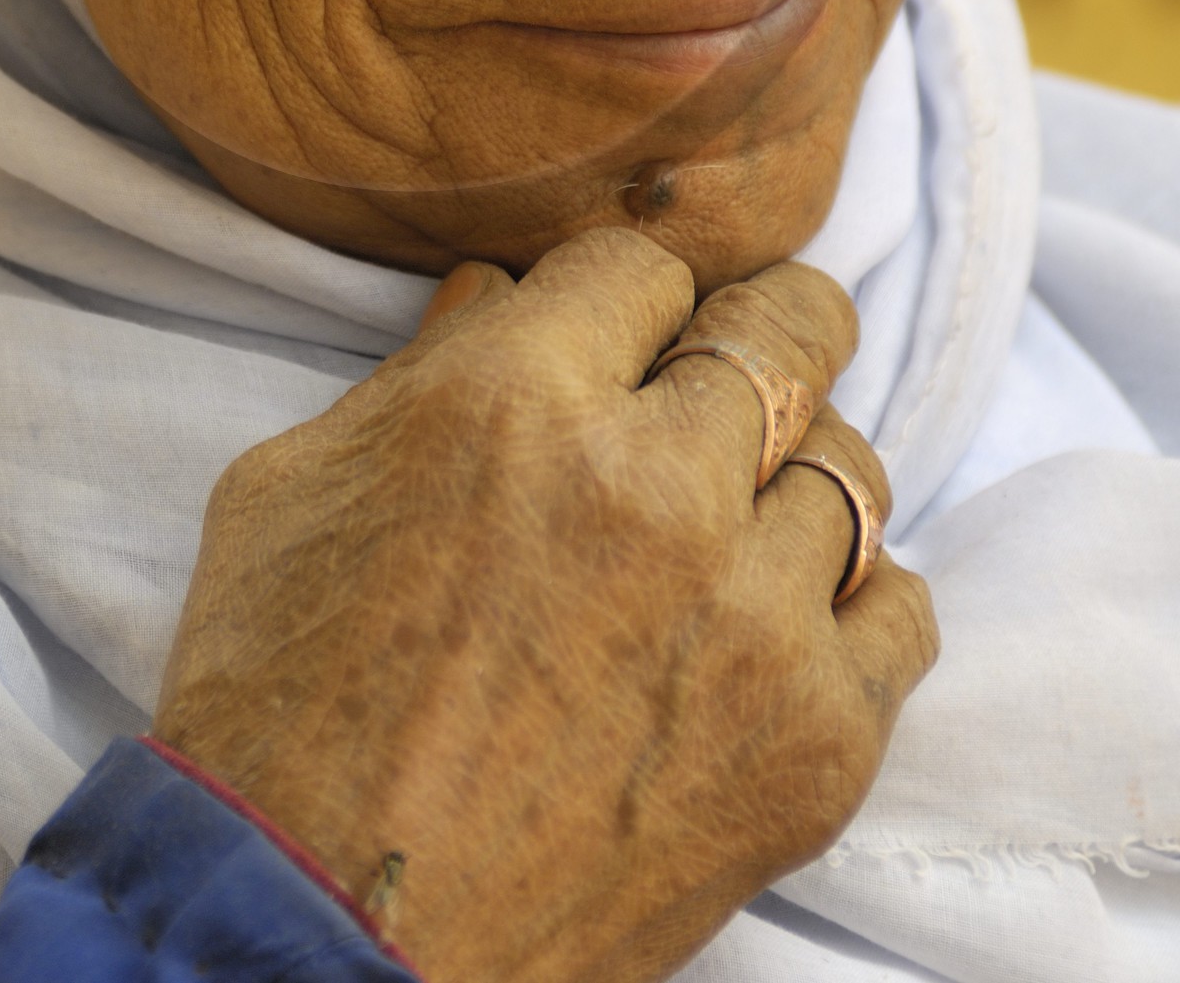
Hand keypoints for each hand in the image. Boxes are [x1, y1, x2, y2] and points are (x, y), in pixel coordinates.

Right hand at [152, 230, 937, 982]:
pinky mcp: (812, 742)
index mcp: (516, 398)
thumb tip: (498, 296)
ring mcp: (749, 616)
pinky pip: (903, 611)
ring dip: (794, 473)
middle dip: (762, 325)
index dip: (624, 294)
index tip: (619, 331)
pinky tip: (785, 617)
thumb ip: (413, 373)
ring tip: (741, 515)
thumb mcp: (294, 491)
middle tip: (745, 354)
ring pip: (851, 466)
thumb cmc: (276, 710)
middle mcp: (655, 483)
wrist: (321, 940)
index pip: (644, 264)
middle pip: (788, 328)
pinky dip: (854, 602)